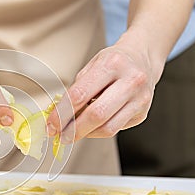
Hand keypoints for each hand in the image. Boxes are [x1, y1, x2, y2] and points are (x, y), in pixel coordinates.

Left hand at [47, 42, 162, 142]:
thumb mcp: (92, 65)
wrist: (142, 59)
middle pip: (96, 115)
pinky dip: (97, 132)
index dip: (62, 114)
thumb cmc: (113, 62)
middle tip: (61, 135)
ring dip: (85, 134)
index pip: (80, 95)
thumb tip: (59, 116)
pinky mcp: (142, 113)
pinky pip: (115, 129)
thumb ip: (76, 89)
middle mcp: (130, 81)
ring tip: (73, 133)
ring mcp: (140, 99)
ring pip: (107, 128)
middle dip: (73, 129)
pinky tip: (89, 128)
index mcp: (112, 64)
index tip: (51, 124)